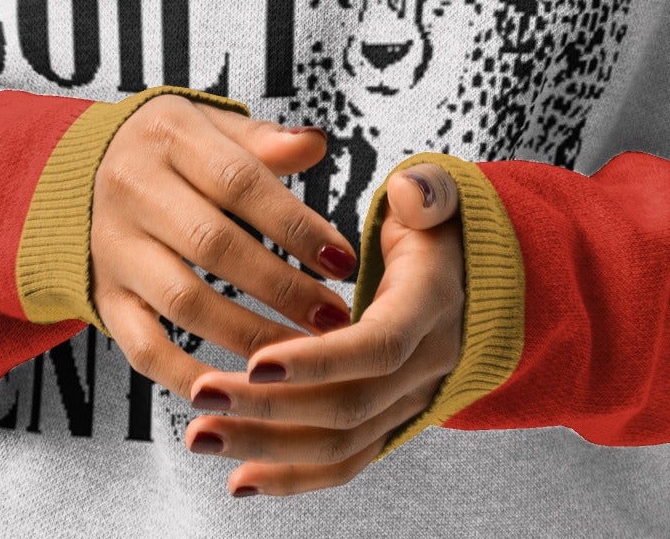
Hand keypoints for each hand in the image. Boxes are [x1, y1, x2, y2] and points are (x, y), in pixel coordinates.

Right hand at [90, 96, 357, 401]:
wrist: (76, 176)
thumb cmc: (169, 151)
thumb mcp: (208, 126)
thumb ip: (261, 141)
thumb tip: (317, 145)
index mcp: (168, 135)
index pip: (240, 181)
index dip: (296, 226)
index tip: (344, 261)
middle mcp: (132, 188)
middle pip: (214, 245)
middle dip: (282, 287)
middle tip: (335, 318)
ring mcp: (112, 248)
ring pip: (184, 302)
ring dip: (250, 335)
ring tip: (303, 355)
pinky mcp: (103, 298)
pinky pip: (143, 348)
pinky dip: (189, 375)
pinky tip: (239, 390)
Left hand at [183, 161, 464, 498]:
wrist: (468, 280)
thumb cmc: (434, 230)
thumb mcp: (435, 199)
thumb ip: (426, 190)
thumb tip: (408, 193)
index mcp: (430, 309)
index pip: (376, 347)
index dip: (318, 360)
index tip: (255, 362)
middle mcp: (423, 368)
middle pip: (347, 407)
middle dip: (270, 408)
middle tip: (202, 397)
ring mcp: (406, 403)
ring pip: (338, 444)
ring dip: (266, 447)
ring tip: (201, 435)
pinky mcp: (387, 423)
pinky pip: (343, 462)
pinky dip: (291, 478)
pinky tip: (238, 479)